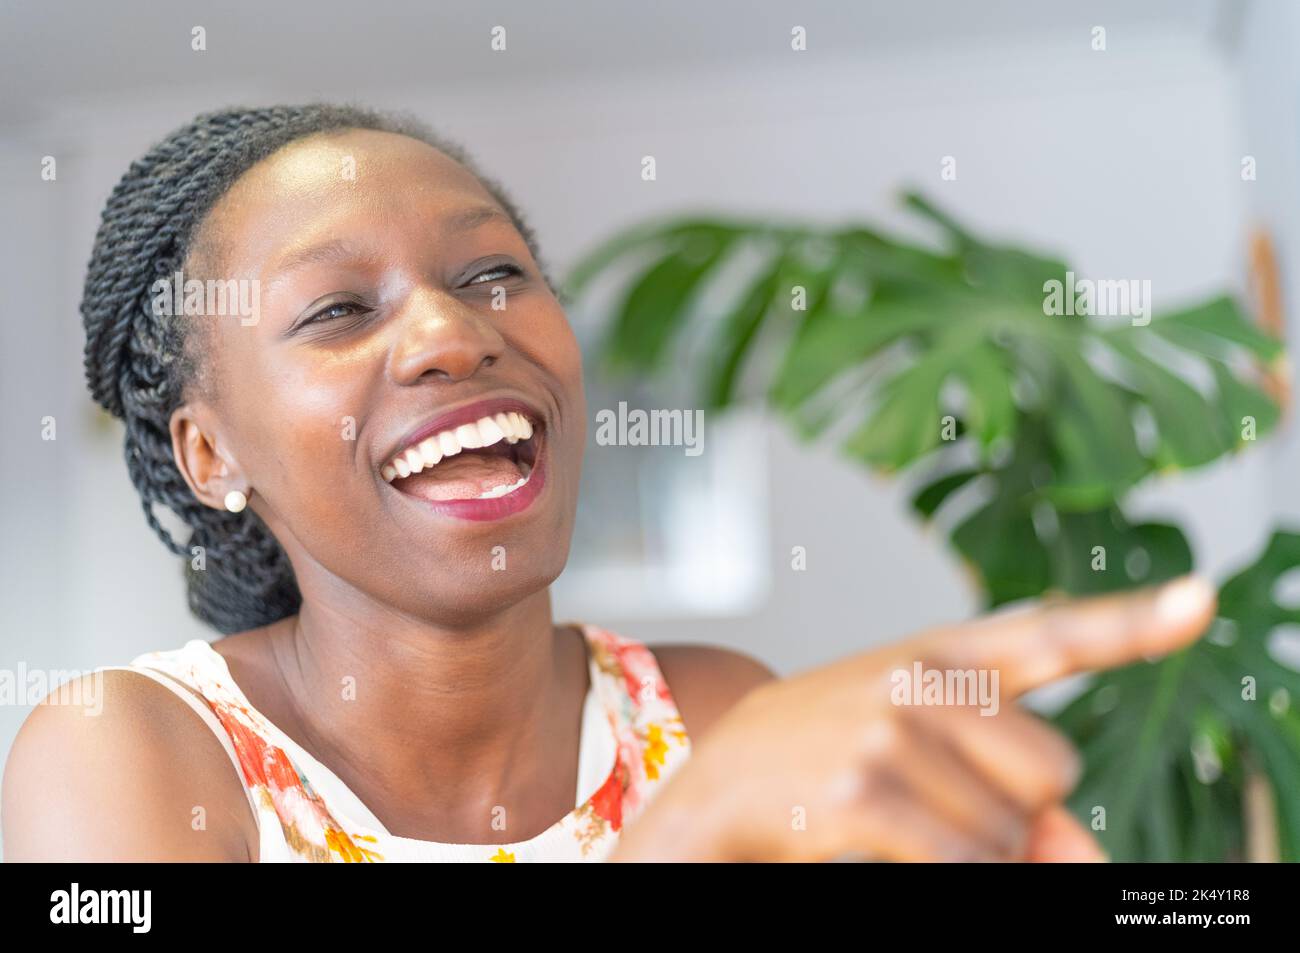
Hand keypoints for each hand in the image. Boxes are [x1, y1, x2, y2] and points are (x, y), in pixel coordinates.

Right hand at [612, 575, 1216, 861]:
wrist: (721, 780)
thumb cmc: (829, 750)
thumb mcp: (922, 744)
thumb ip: (1016, 783)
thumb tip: (1081, 850)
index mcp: (939, 651)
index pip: (1048, 632)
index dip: (1131, 621)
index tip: (1200, 601)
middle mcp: (919, 678)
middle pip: (1052, 769)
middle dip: (1015, 803)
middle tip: (933, 786)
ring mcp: (888, 731)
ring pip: (1011, 829)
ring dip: (974, 846)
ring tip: (897, 810)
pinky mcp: (861, 791)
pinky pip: (964, 861)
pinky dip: (947, 870)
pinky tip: (885, 839)